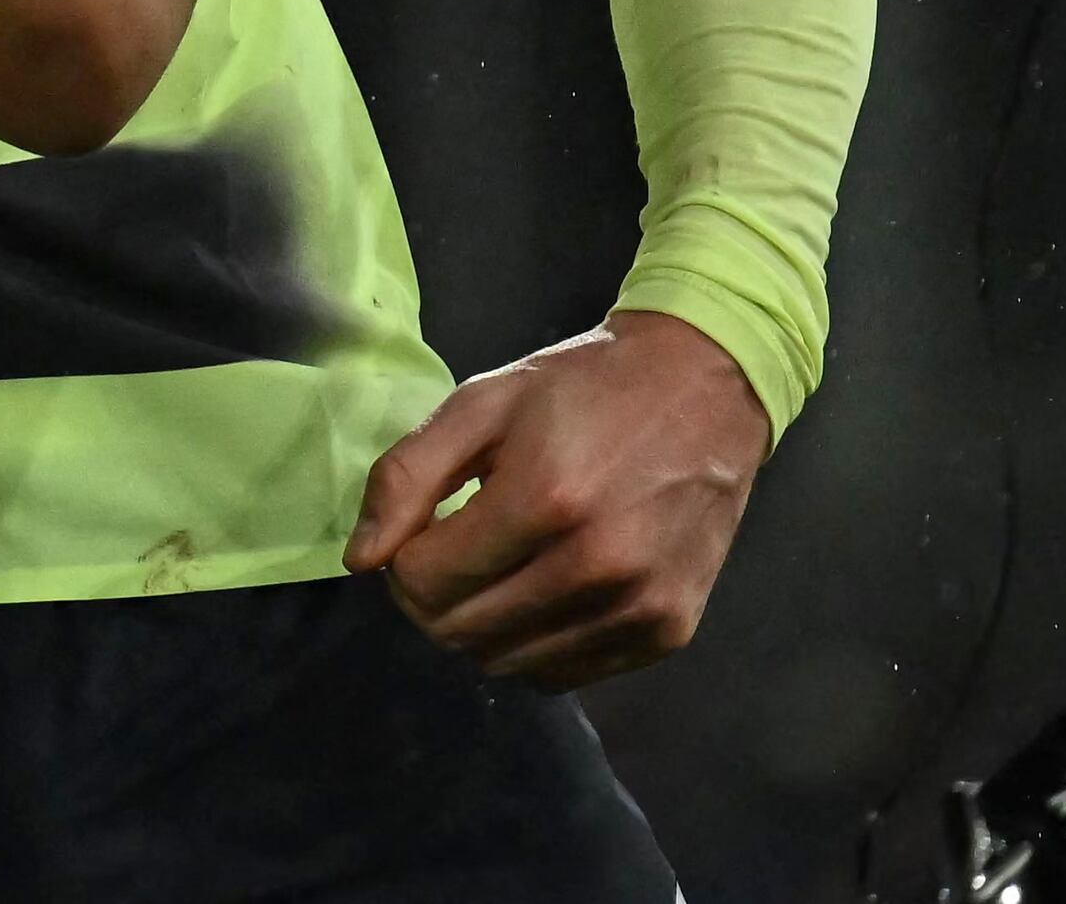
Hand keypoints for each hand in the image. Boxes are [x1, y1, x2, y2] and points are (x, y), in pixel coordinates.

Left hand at [343, 310, 767, 687]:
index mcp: (547, 498)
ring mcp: (641, 607)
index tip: (420, 530)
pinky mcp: (669, 632)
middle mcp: (599, 566)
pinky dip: (532, 644)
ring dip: (479, 625)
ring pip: (507, 663)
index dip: (403, 561)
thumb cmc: (583, 390)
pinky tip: (542, 589)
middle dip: (431, 598)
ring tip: (496, 567)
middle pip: (460, 631)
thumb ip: (407, 476)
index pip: (425, 581)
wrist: (704, 390)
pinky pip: (563, 675)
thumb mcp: (481, 404)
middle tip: (448, 551)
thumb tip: (360, 562)